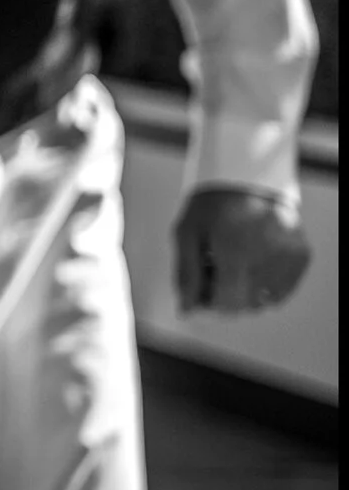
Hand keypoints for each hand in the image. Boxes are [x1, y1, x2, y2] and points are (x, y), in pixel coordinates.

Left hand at [173, 185, 313, 315]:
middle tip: (215, 269)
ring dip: (246, 291)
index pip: (228, 304)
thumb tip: (186, 312)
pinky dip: (264, 284)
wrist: (247, 176)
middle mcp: (269, 256)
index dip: (210, 302)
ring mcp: (290, 257)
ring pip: (265, 301)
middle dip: (226, 296)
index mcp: (236, 250)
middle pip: (246, 306)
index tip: (202, 285)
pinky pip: (281, 289)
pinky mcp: (302, 255)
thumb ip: (186, 275)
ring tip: (234, 262)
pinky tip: (252, 261)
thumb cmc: (210, 207)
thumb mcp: (186, 234)